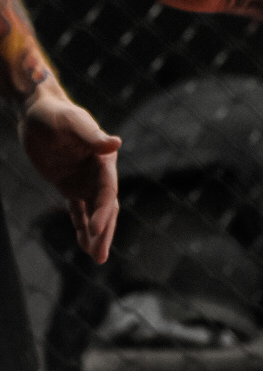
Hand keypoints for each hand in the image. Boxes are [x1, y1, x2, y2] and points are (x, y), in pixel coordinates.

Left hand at [20, 84, 120, 262]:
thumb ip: (92, 136)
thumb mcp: (71, 124)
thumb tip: (116, 144)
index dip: (104, 212)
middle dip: (104, 231)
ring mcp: (83, 179)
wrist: (38, 112)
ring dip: (95, 233)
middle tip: (100, 257)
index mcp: (104, 158)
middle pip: (105, 206)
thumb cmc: (55, 114)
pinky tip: (83, 242)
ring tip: (95, 257)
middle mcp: (97, 171)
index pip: (107, 190)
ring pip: (93, 211)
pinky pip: (77, 208)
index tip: (97, 230)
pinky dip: (80, 225)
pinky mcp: (68, 184)